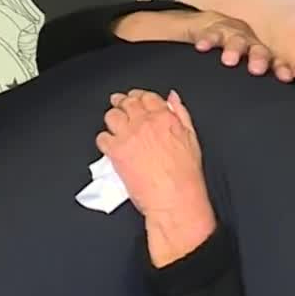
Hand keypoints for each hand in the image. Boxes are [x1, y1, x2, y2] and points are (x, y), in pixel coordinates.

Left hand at [96, 89, 216, 265]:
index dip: (139, 96)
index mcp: (165, 118)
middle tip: (121, 106)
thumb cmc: (186, 176)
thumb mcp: (192, 138)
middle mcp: (145, 123)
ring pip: (112, 116)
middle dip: (123, 102)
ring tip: (116, 125)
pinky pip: (102, 138)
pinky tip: (111, 146)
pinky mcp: (116, 151)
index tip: (136, 99)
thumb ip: (181, 113)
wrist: (175, 199)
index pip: (147, 97)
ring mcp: (128, 136)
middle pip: (127, 103)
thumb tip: (172, 98)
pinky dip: (105, 140)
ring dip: (113, 119)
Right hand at [184, 11, 294, 82]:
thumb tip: (262, 123)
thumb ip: (252, 90)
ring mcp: (232, 35)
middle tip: (256, 70)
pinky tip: (202, 47)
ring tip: (228, 61)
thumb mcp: (242, 74)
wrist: (209, 29)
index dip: (281, 69)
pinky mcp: (212, 30)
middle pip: (259, 50)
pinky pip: (210, 35)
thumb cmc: (231, 59)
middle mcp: (250, 45)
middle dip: (259, 58)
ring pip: (237, 40)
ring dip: (234, 48)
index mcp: (261, 57)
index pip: (276, 63)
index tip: (285, 78)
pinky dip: (208, 40)